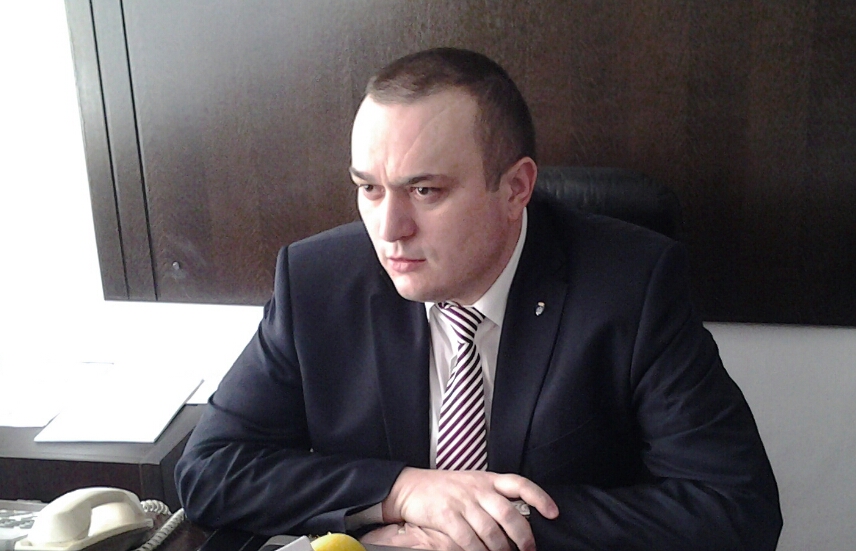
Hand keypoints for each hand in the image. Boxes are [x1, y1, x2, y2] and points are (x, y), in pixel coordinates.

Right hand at [380, 468, 558, 550]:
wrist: (411, 487)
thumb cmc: (445, 488)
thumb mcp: (472, 484)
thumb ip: (493, 496)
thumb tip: (519, 517)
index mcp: (488, 479)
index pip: (520, 484)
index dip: (540, 497)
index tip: (554, 513)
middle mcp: (477, 488)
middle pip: (508, 513)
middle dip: (522, 536)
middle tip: (528, 550)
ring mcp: (462, 501)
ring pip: (490, 530)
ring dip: (501, 549)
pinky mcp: (446, 515)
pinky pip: (468, 539)